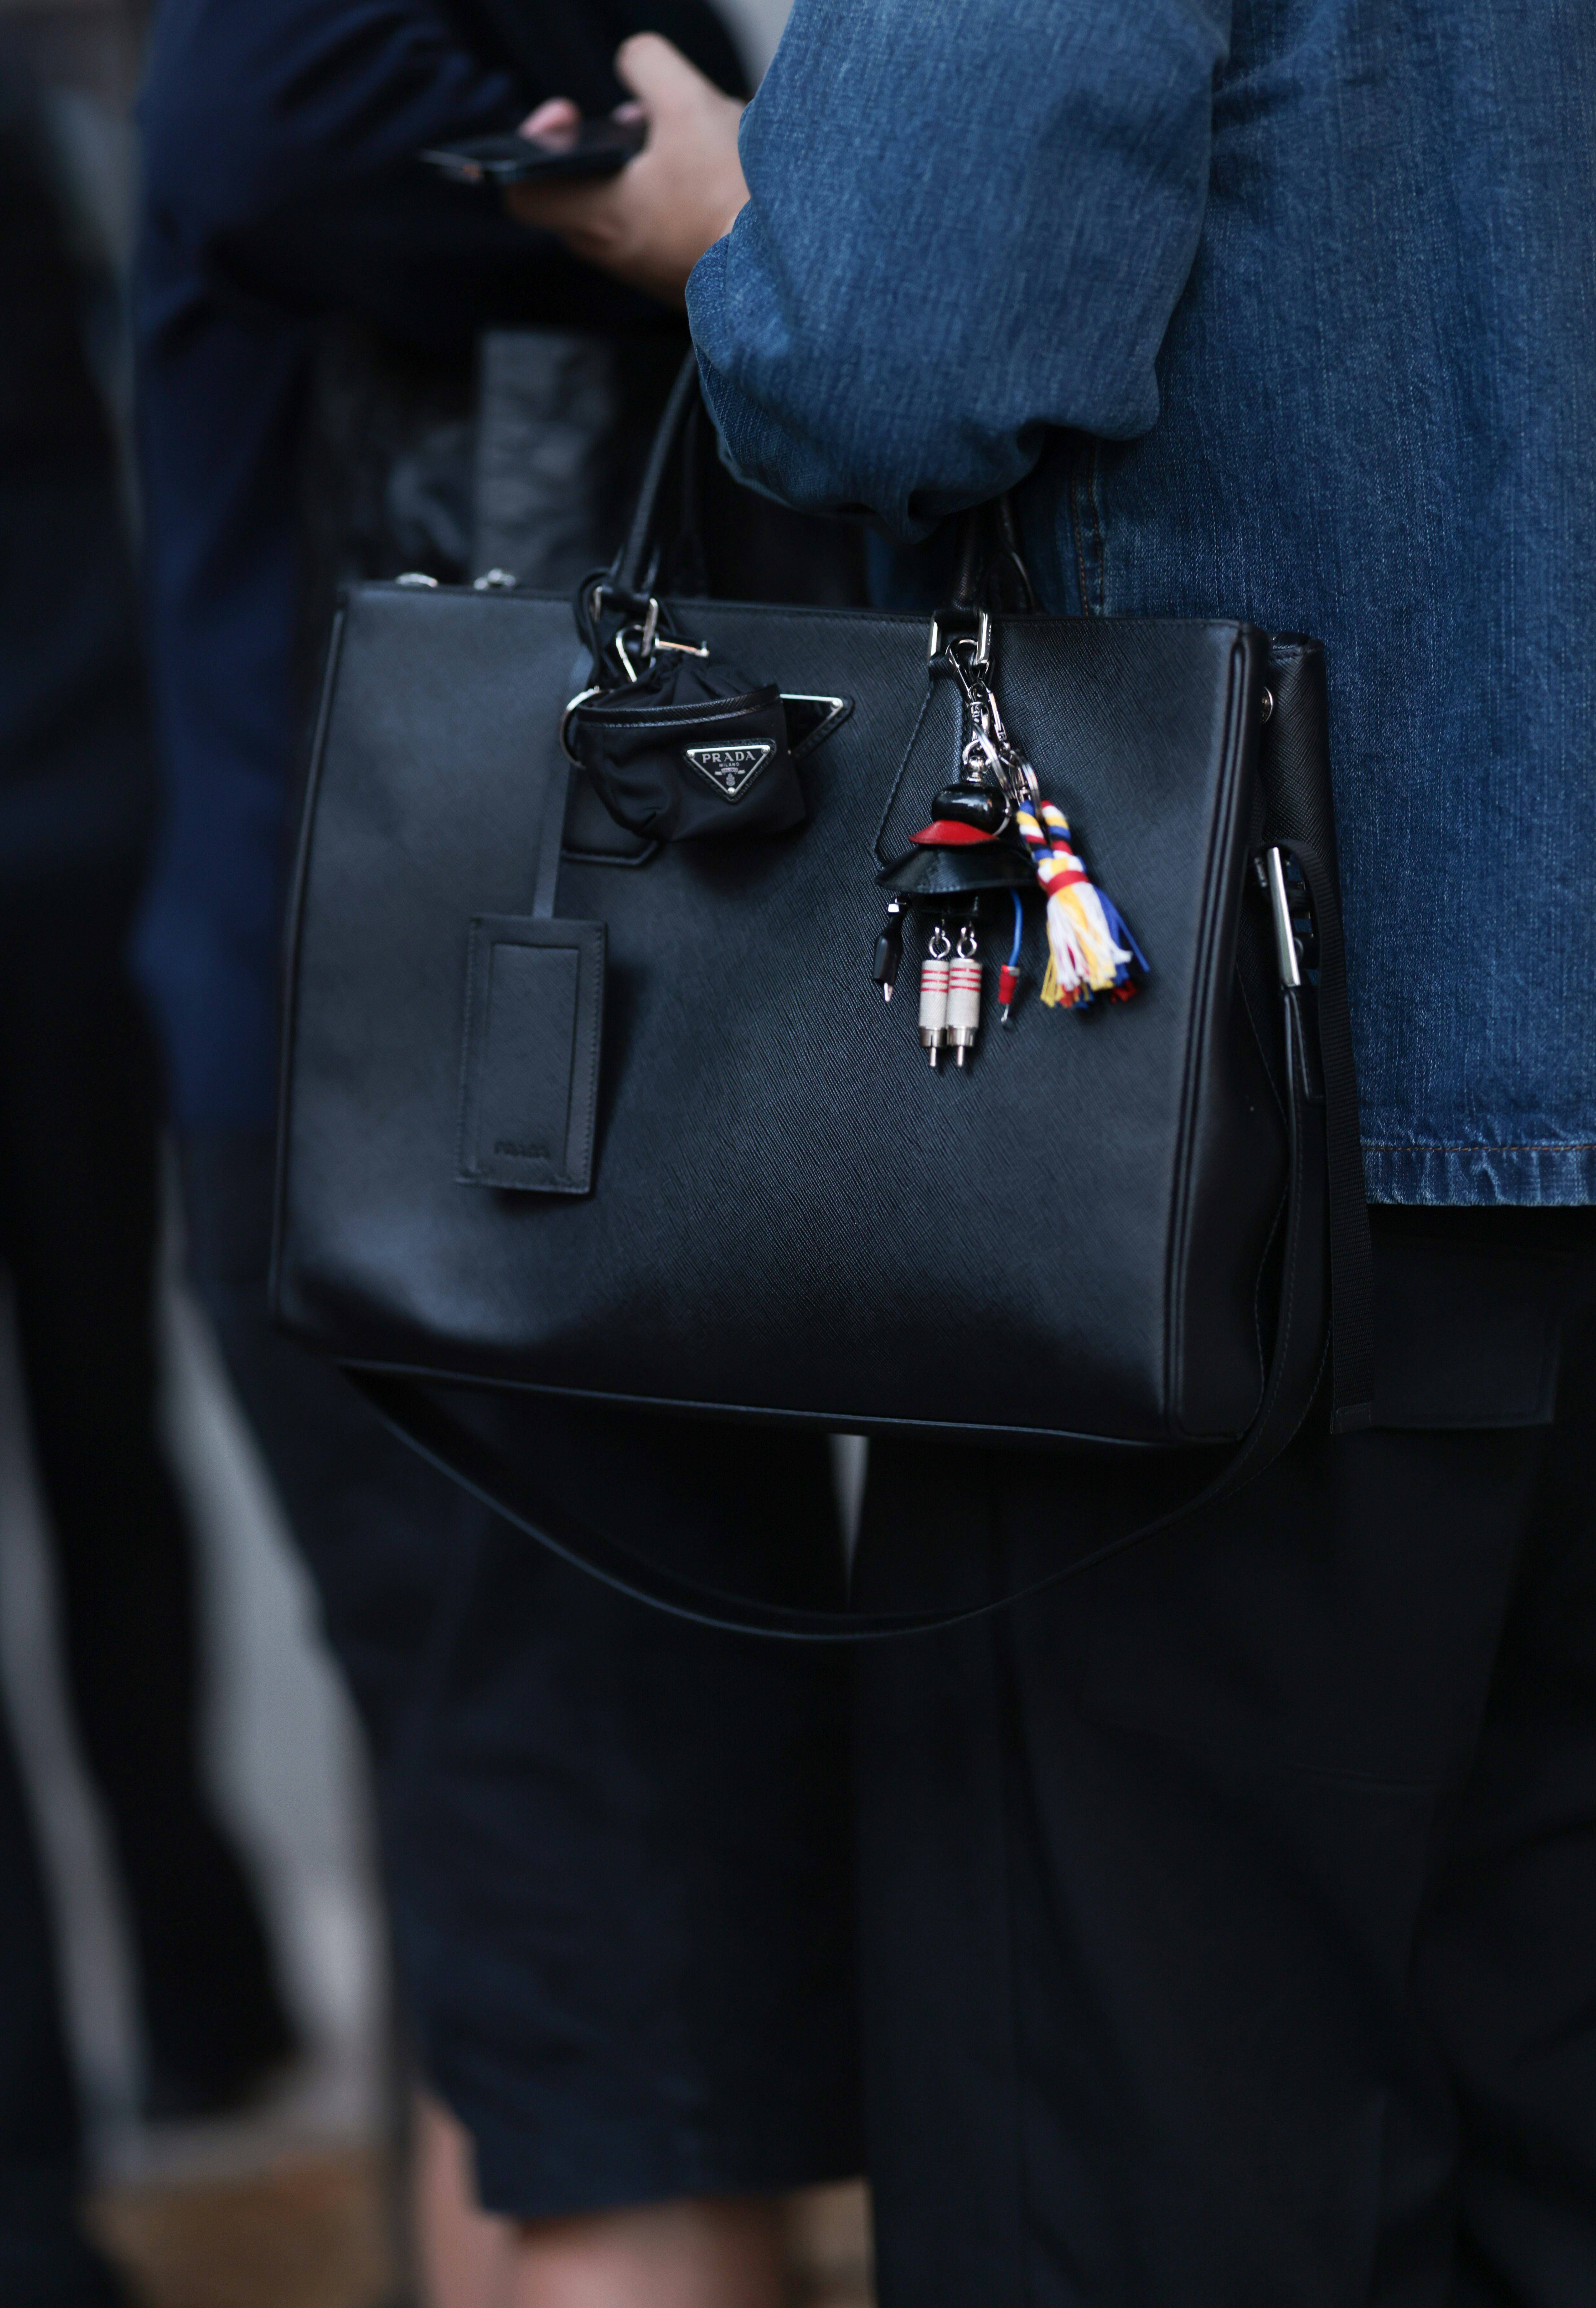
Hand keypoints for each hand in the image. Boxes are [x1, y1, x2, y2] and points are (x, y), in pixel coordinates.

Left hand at [506, 35, 747, 307]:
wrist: (790, 265)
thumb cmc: (733, 194)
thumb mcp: (687, 102)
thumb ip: (647, 64)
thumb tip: (635, 59)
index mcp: (600, 216)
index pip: (524, 194)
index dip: (534, 145)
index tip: (568, 117)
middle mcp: (615, 254)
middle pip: (575, 198)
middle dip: (597, 152)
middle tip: (633, 123)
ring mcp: (647, 274)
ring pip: (618, 216)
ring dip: (636, 176)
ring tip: (678, 145)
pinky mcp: (681, 283)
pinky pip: (654, 238)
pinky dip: (664, 204)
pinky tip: (704, 180)